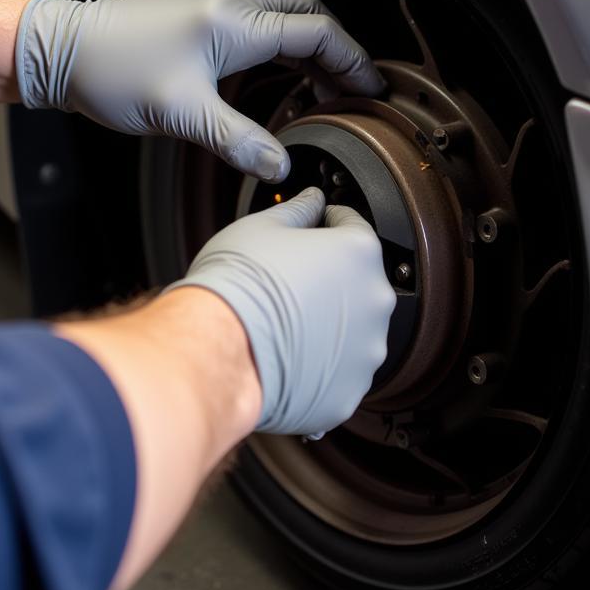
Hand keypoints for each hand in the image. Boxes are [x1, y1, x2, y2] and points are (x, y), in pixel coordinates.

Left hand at [15, 0, 382, 180]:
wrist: (63, 49)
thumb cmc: (113, 73)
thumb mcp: (181, 114)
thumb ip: (238, 142)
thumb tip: (280, 166)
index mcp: (235, 20)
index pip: (316, 33)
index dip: (352, 62)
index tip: (373, 90)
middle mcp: (231, 2)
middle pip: (307, 18)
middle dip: (338, 52)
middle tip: (355, 91)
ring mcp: (215, 4)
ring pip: (284, 20)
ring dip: (310, 51)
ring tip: (327, 92)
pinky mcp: (201, 14)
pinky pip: (259, 25)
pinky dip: (282, 49)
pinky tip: (284, 80)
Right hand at [168, 187, 394, 435]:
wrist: (216, 348)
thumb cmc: (236, 286)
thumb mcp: (262, 226)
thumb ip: (298, 209)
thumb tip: (311, 200)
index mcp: (358, 252)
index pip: (353, 224)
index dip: (328, 223)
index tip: (313, 229)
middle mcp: (373, 301)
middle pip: (356, 281)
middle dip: (329, 278)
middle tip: (289, 282)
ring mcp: (366, 351)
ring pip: (352, 330)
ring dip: (328, 323)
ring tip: (285, 322)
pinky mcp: (349, 390)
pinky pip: (339, 372)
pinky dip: (320, 365)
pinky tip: (288, 354)